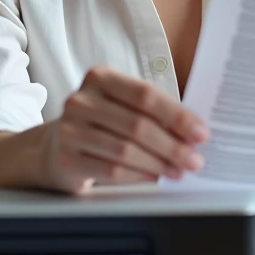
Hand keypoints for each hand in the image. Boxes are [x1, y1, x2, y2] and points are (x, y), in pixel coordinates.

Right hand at [34, 66, 209, 192]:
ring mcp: (70, 130)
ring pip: (125, 150)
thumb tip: (193, 132)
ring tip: (178, 170)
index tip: (200, 133)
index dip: (177, 115)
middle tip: (195, 159)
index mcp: (99, 77)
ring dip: (159, 163)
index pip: (145, 95)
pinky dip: (139, 175)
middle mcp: (81, 100)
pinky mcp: (67, 159)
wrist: (54, 146)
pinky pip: (111, 170)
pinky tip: (155, 177)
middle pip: (137, 125)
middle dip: (172, 146)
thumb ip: (152, 112)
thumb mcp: (120, 105)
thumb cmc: (99, 122)